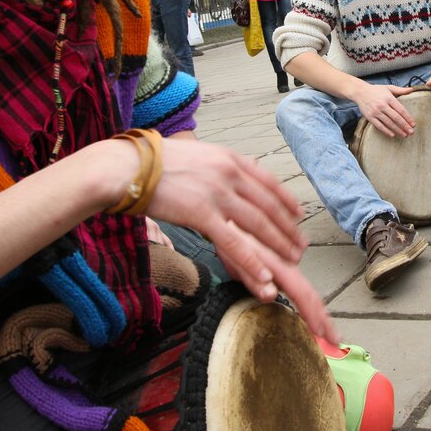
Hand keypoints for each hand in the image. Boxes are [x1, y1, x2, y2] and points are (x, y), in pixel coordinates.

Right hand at [134, 138, 338, 341]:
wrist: (130, 167)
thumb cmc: (155, 163)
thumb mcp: (197, 155)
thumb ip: (217, 167)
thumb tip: (229, 176)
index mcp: (229, 159)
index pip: (268, 181)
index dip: (286, 200)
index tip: (298, 215)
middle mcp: (229, 174)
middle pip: (268, 205)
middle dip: (288, 228)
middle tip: (301, 245)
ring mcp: (218, 194)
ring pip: (258, 224)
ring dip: (278, 245)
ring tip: (292, 261)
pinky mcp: (202, 214)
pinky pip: (233, 242)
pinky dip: (252, 261)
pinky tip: (265, 275)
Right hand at [354, 82, 415, 137]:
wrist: (360, 92)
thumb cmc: (376, 90)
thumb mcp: (389, 88)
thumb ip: (400, 90)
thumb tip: (412, 90)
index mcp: (389, 98)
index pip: (401, 110)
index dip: (408, 118)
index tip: (413, 124)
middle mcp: (383, 105)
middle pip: (396, 118)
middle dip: (405, 126)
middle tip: (411, 132)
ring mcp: (376, 112)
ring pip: (389, 123)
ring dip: (397, 130)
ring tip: (404, 135)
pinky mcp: (370, 117)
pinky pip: (379, 126)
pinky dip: (386, 131)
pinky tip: (392, 135)